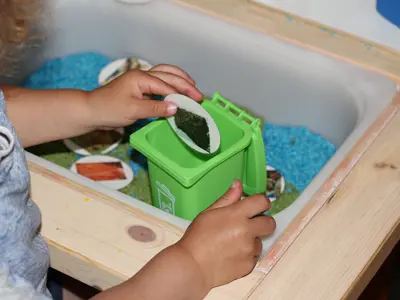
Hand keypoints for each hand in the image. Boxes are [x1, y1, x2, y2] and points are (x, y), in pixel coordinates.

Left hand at [87, 64, 202, 129]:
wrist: (91, 111)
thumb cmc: (109, 109)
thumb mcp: (133, 111)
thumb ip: (155, 108)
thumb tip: (176, 108)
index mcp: (141, 78)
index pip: (167, 86)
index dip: (182, 95)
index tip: (196, 103)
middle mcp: (142, 75)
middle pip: (169, 75)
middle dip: (186, 85)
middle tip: (199, 96)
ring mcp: (140, 80)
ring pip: (165, 74)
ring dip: (179, 79)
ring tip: (192, 86)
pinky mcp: (139, 87)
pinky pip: (159, 81)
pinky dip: (171, 84)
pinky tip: (177, 90)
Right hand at [176, 180, 275, 289]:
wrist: (192, 267)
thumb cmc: (197, 238)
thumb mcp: (208, 213)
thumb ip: (227, 198)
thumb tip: (238, 184)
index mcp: (237, 215)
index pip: (262, 202)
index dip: (261, 202)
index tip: (256, 206)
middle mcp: (247, 231)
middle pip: (270, 223)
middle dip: (263, 222)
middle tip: (249, 225)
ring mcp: (249, 250)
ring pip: (260, 241)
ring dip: (251, 241)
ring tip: (232, 244)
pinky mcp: (249, 266)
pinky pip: (254, 257)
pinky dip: (246, 256)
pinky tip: (231, 255)